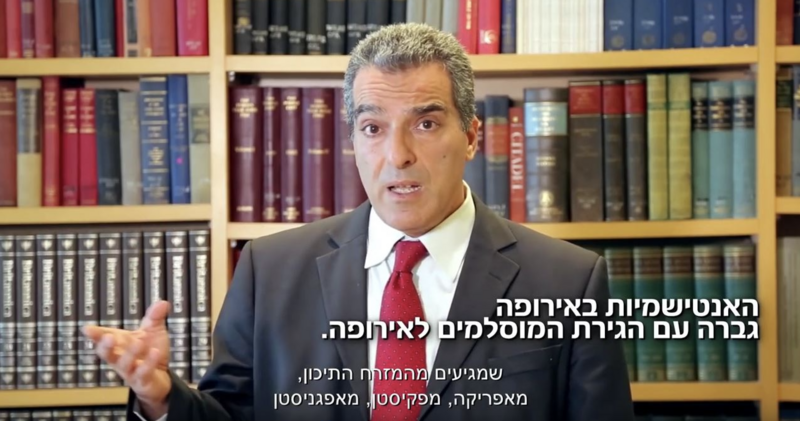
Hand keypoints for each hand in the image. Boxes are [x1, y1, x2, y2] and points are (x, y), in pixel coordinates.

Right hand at [82, 300, 172, 418]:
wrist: (161, 376)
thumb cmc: (151, 350)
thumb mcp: (154, 331)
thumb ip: (155, 317)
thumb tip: (162, 302)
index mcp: (120, 344)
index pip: (104, 338)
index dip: (95, 334)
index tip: (87, 329)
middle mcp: (121, 358)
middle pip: (108, 354)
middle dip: (106, 346)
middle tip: (108, 337)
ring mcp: (130, 371)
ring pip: (125, 364)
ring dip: (130, 354)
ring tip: (138, 343)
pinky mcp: (142, 381)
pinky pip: (143, 373)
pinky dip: (148, 363)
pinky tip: (155, 353)